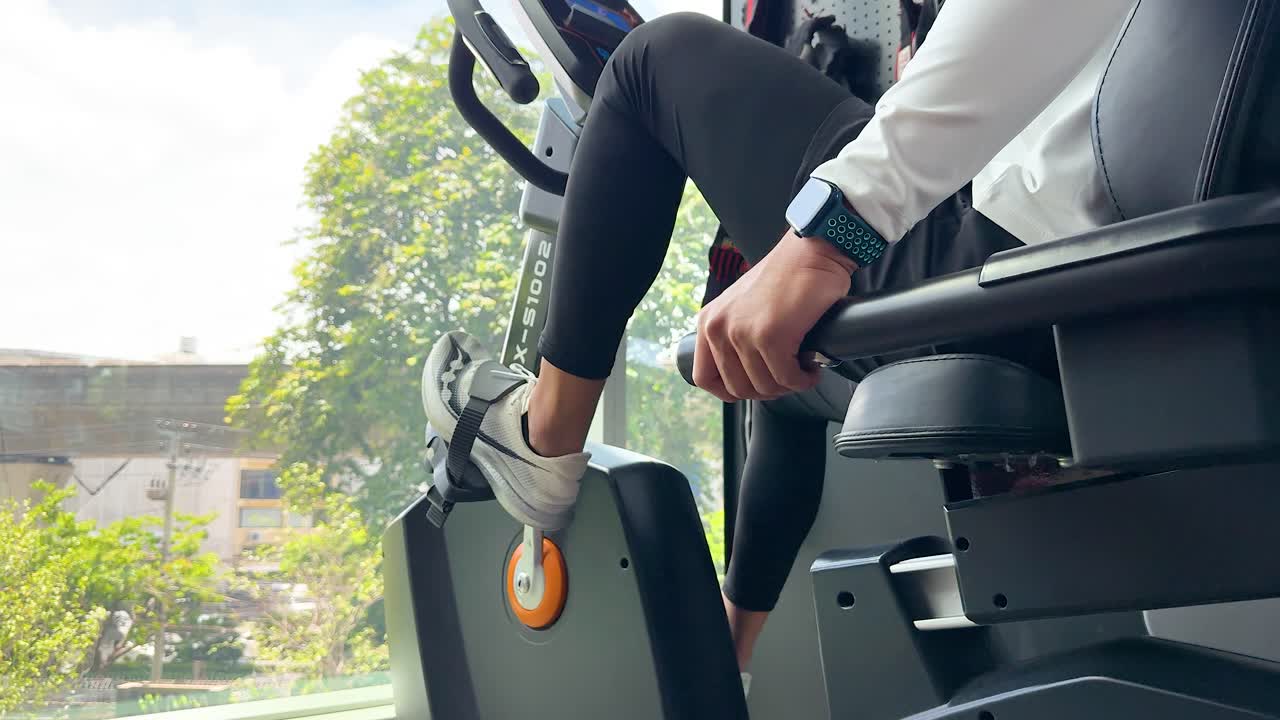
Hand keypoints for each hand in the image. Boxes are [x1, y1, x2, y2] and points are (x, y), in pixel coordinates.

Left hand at [693, 230, 856, 401]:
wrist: (814, 251)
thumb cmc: (789, 277)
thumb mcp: (745, 307)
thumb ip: (736, 336)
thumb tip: (749, 375)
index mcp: (708, 321)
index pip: (704, 378)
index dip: (732, 391)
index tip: (755, 387)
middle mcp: (718, 327)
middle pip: (737, 389)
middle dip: (768, 390)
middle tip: (788, 376)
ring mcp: (742, 332)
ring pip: (764, 386)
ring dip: (789, 385)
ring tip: (802, 368)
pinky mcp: (770, 336)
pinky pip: (786, 378)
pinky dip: (803, 379)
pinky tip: (811, 368)